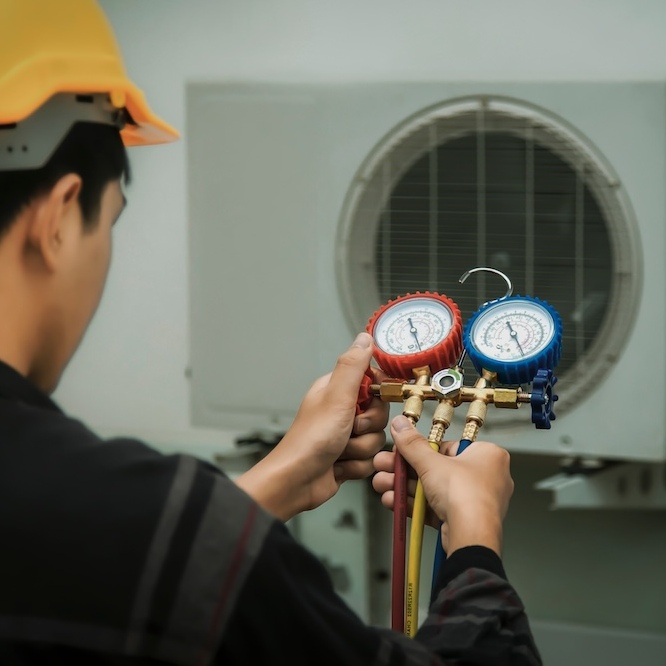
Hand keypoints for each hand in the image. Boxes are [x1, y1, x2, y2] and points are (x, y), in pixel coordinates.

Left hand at [236, 332, 389, 520]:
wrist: (296, 481)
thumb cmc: (310, 440)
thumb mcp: (337, 397)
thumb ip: (353, 366)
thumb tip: (365, 338)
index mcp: (337, 390)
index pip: (374, 382)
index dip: (378, 395)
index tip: (370, 402)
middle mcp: (341, 410)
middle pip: (379, 413)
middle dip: (368, 427)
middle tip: (349, 429)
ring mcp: (345, 435)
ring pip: (376, 438)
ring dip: (361, 449)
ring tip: (340, 451)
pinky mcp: (348, 457)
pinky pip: (370, 459)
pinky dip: (357, 466)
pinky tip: (339, 466)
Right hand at [372, 415, 513, 555]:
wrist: (472, 538)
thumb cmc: (466, 496)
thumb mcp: (432, 463)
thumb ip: (412, 444)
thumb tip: (401, 424)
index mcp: (487, 455)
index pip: (446, 446)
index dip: (418, 449)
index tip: (399, 450)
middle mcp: (484, 477)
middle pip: (435, 469)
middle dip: (404, 470)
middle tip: (384, 466)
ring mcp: (473, 501)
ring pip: (431, 489)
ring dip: (403, 487)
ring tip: (381, 484)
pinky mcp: (461, 520)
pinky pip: (434, 507)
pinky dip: (413, 504)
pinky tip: (392, 500)